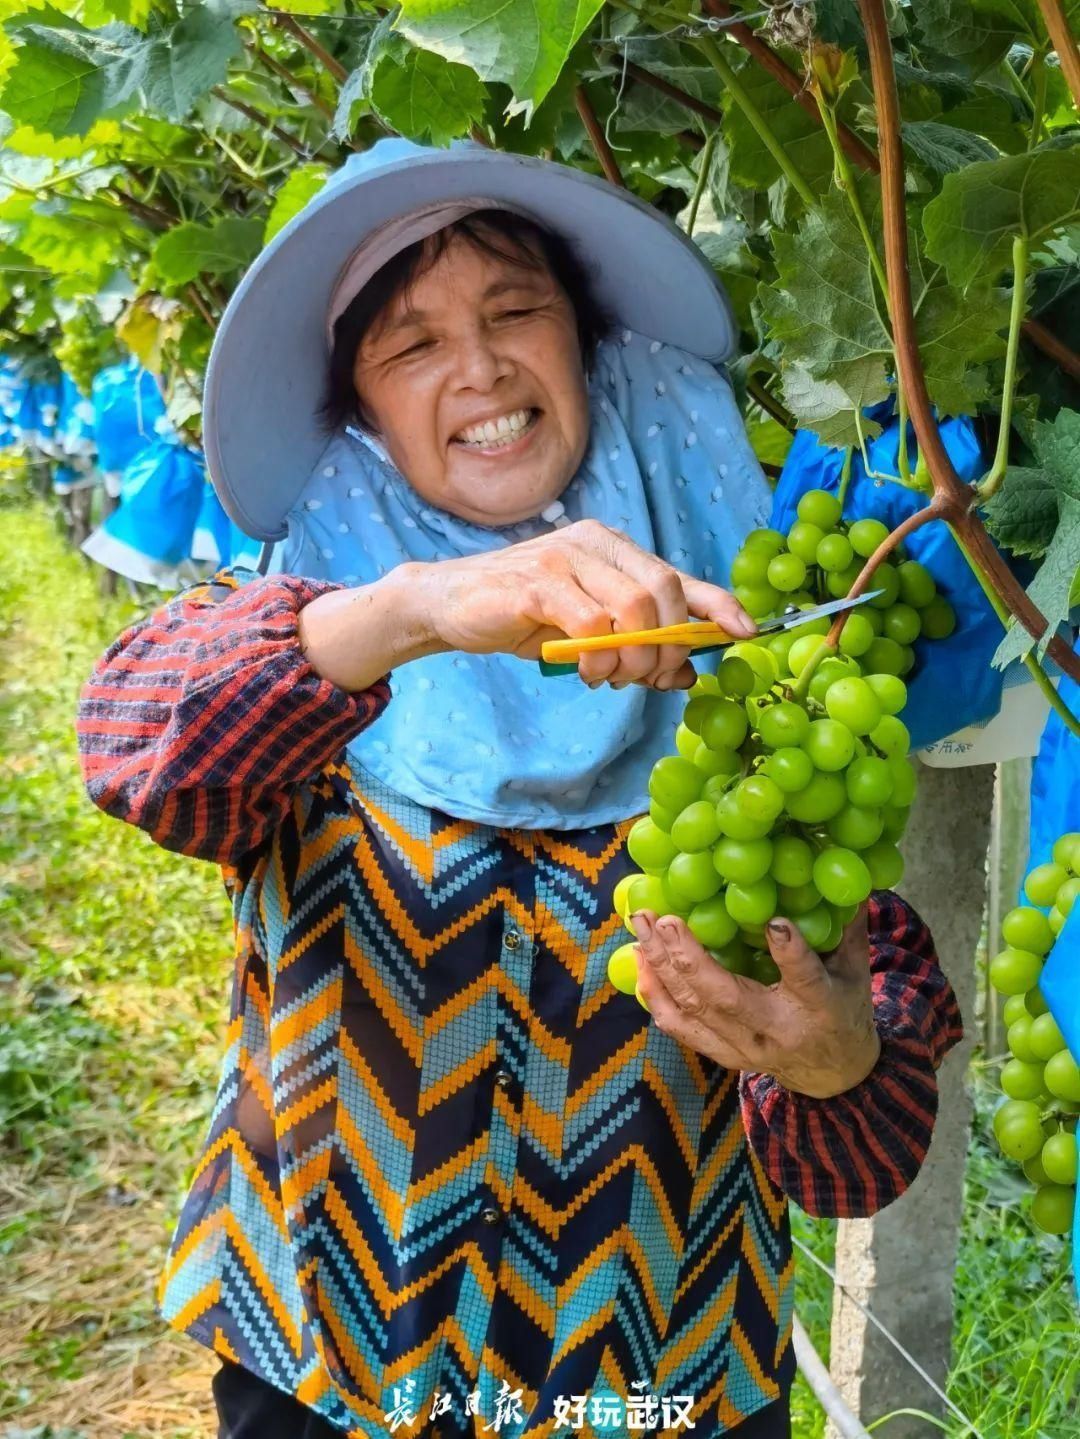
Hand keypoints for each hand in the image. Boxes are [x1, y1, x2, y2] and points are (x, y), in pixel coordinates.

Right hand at [410, 517, 755, 689]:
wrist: (451, 604)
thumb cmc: (524, 616)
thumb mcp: (587, 632)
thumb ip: (636, 646)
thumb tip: (687, 674)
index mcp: (613, 549)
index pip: (679, 574)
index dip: (717, 604)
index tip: (747, 632)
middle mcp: (595, 544)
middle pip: (663, 592)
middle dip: (667, 647)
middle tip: (650, 678)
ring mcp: (565, 559)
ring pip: (634, 607)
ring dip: (634, 656)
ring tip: (612, 677)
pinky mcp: (537, 584)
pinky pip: (591, 624)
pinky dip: (598, 659)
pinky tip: (586, 672)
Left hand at [630, 904, 881, 1098]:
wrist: (834, 1075)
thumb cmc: (844, 1010)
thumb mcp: (856, 972)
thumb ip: (846, 928)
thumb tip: (842, 879)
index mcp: (821, 1007)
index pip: (806, 979)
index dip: (791, 953)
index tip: (775, 922)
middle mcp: (777, 1030)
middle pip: (727, 998)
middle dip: (689, 957)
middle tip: (663, 918)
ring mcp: (746, 1047)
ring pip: (695, 1010)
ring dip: (662, 968)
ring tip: (641, 929)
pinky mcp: (724, 1055)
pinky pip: (681, 1028)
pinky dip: (655, 995)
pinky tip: (641, 962)